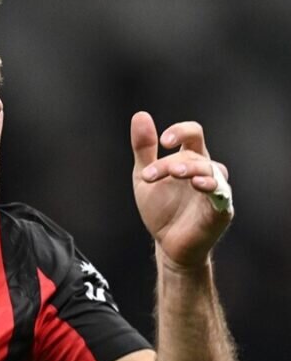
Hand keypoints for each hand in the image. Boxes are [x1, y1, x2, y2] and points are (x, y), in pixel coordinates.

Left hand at [130, 111, 232, 267]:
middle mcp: (205, 171)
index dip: (181, 131)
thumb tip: (140, 115)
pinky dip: (212, 188)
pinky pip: (221, 195)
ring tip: (175, 173)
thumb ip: (144, 148)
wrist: (167, 245)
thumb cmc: (161, 209)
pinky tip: (198, 185)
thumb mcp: (145, 176)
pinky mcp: (221, 210)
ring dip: (192, 169)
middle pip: (194, 155)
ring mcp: (216, 190)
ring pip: (210, 171)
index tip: (163, 140)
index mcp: (189, 160)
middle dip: (170, 163)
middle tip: (149, 175)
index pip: (193, 134)